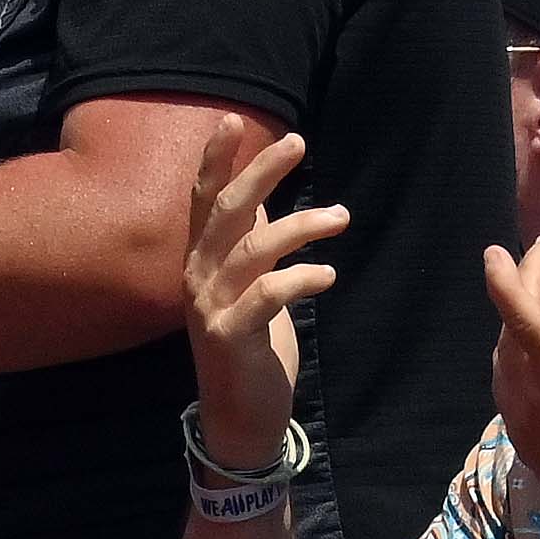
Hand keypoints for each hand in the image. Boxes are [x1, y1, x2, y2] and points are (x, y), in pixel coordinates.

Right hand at [188, 127, 343, 476]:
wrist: (238, 418)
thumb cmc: (250, 345)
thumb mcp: (245, 287)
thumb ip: (245, 246)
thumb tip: (258, 202)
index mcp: (200, 261)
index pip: (202, 200)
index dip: (215, 160)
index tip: (233, 120)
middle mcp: (198, 278)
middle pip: (227, 212)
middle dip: (262, 173)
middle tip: (299, 143)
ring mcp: (211, 308)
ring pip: (253, 250)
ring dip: (300, 226)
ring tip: (341, 216)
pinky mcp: (232, 338)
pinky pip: (268, 296)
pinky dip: (300, 279)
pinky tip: (328, 275)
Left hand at [485, 232, 539, 538]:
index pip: (522, 317)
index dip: (506, 279)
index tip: (498, 250)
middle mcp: (533, 397)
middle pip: (511, 327)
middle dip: (523, 283)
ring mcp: (523, 420)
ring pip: (503, 354)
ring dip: (515, 318)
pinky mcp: (523, 438)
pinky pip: (504, 381)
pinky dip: (512, 350)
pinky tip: (532, 345)